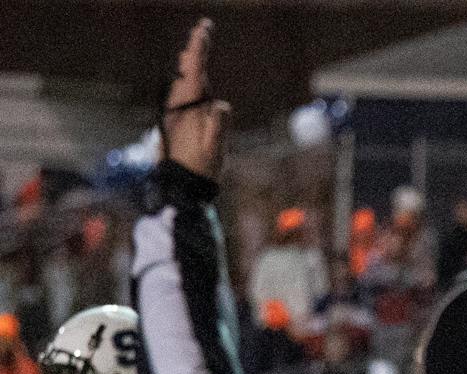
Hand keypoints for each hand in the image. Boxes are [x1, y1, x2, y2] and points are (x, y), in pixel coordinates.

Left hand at [163, 19, 230, 179]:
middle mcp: (179, 104)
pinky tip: (191, 81)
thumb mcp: (215, 148)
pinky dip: (189, 83)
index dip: (199, 47)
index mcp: (188, 105)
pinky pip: (184, 95)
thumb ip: (219, 125)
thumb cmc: (201, 167)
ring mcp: (176, 112)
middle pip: (187, 71)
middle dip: (194, 53)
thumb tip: (221, 105)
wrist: (183, 184)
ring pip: (184, 82)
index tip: (203, 29)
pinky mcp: (177, 121)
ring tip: (193, 50)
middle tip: (201, 31)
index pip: (193, 69)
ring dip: (190, 66)